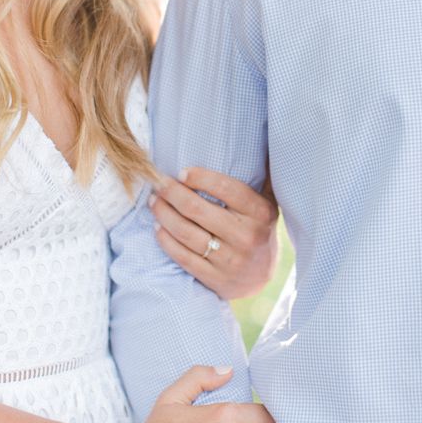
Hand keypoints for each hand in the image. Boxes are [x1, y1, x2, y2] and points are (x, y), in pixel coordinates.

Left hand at [149, 167, 279, 298]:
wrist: (262, 276)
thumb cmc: (258, 230)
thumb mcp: (267, 204)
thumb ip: (263, 178)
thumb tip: (261, 144)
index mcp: (260, 213)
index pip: (226, 188)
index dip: (200, 178)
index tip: (182, 172)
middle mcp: (246, 236)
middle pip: (197, 210)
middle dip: (172, 193)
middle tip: (158, 184)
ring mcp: (230, 260)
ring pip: (186, 233)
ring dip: (163, 214)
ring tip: (154, 202)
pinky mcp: (215, 278)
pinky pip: (183, 256)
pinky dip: (166, 240)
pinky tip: (158, 228)